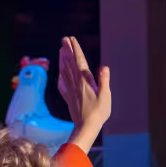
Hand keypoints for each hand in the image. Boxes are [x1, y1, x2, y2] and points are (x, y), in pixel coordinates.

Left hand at [57, 36, 110, 153]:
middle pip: (70, 64)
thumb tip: (104, 67)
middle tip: (64, 40)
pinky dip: (61, 76)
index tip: (71, 39)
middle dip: (67, 51)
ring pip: (65, 72)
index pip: (79, 61)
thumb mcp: (105, 96)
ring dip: (63, 60)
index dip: (75, 49)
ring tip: (61, 51)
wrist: (85, 127)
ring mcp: (71, 91)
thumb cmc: (98, 113)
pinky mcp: (69, 98)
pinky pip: (63, 84)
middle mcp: (76, 84)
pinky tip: (60, 74)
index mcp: (85, 81)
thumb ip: (104, 81)